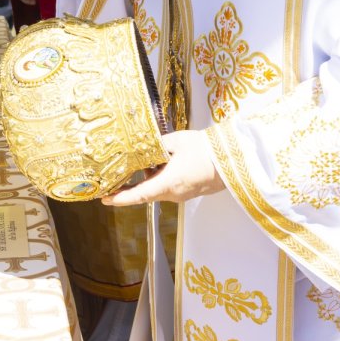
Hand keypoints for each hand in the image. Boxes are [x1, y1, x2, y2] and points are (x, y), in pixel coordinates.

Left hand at [102, 130, 224, 205]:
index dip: (121, 198)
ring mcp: (183, 195)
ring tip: (137, 165)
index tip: (106, 199)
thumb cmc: (206, 149)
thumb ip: (157, 146)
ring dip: (147, 180)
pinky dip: (160, 179)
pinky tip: (159, 164)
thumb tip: (143, 146)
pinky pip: (169, 188)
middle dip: (129, 189)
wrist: (233, 160)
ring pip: (158, 189)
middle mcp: (174, 194)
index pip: (139, 195)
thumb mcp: (176, 141)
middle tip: (111, 184)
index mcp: (169, 182)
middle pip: (146, 193)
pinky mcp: (190, 192)